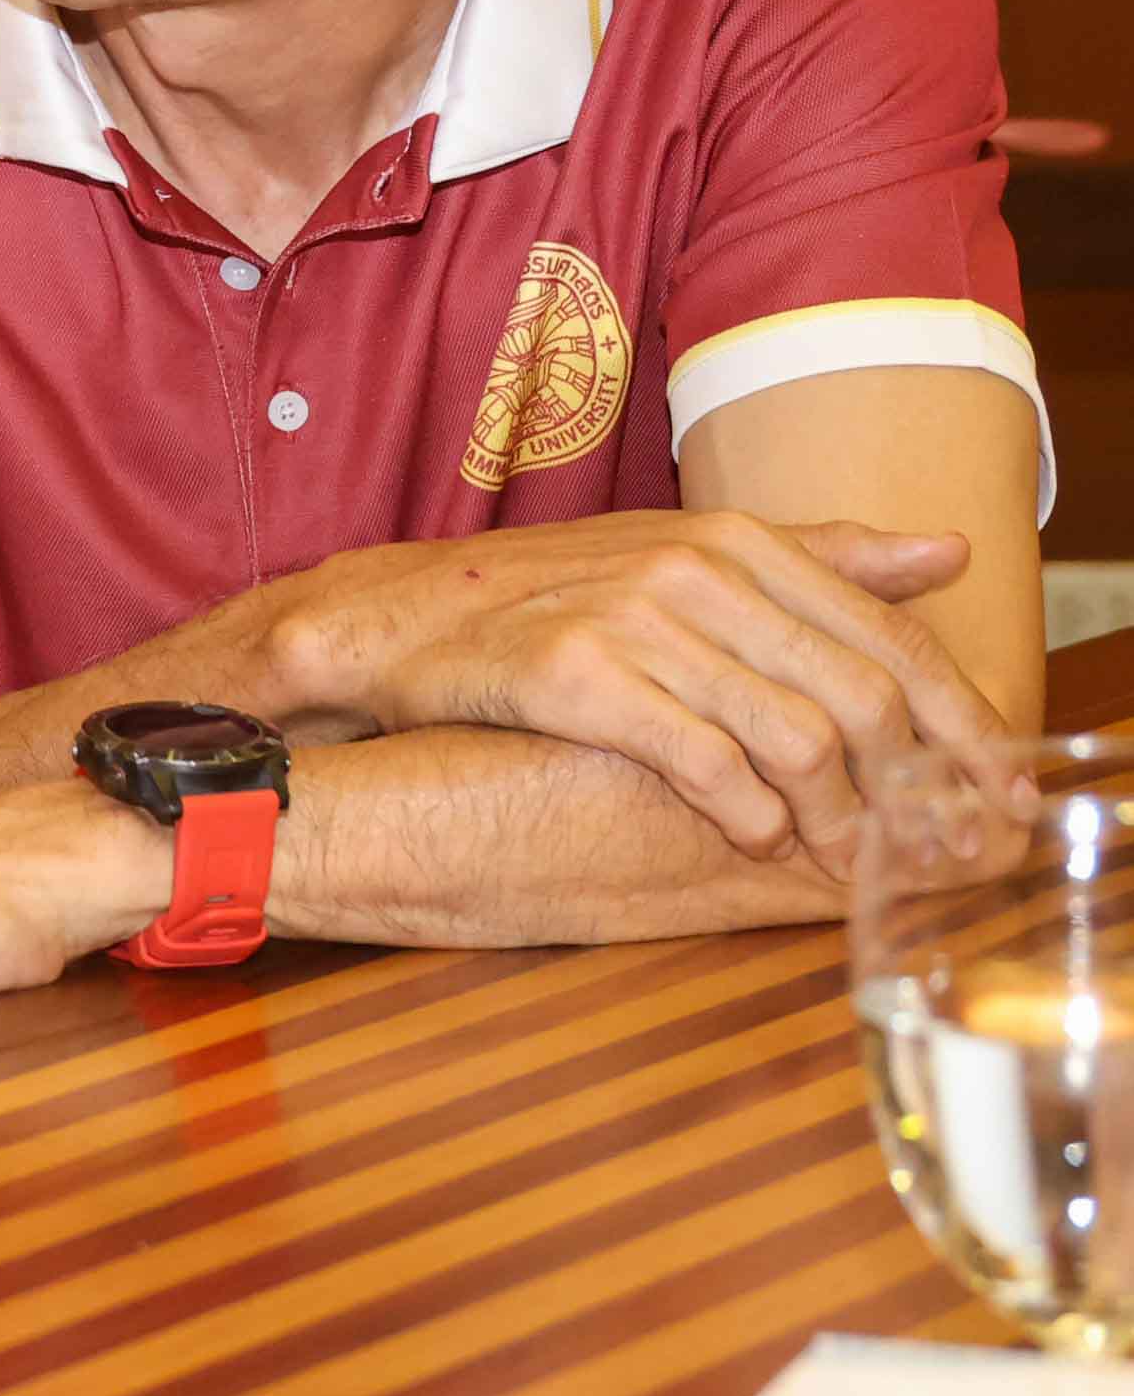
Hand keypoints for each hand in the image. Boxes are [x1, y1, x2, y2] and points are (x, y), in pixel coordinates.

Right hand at [258, 512, 997, 875]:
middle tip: (927, 848)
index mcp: (736, 540)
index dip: (961, 723)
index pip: (891, 635)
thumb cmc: (549, 597)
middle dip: (911, 788)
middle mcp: (695, 568)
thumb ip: (819, 557)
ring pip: (795, 732)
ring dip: (833, 815)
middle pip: (861, 692)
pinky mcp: (573, 675)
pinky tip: (756, 835)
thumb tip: (947, 555)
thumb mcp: (685, 555)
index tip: (997, 791)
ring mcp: (633, 617)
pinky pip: (700, 757)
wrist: (399, 620)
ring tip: (836, 855)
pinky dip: (746, 810)